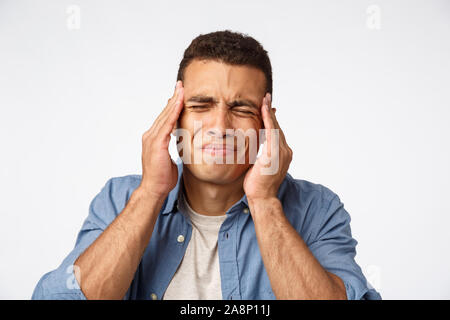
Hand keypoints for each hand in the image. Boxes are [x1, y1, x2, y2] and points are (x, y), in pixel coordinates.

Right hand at [138, 81, 183, 198]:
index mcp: (153, 139)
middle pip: (164, 113)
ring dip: (174, 101)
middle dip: (173, 98)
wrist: (154, 189)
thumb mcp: (169, 158)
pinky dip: (173, 113)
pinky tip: (179, 104)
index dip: (172, 106)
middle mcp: (150, 135)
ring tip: (181, 89)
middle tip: (181, 85)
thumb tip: (179, 143)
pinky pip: (167, 124)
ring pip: (165, 116)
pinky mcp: (156, 143)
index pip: (164, 118)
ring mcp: (151, 138)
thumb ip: (172, 147)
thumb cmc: (162, 177)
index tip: (179, 95)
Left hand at [243, 93, 292, 201]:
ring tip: (264, 99)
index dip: (271, 120)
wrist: (262, 197)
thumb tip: (253, 148)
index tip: (267, 108)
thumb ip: (259, 154)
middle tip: (266, 98)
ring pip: (275, 127)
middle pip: (277, 127)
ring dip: (269, 112)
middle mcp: (285, 151)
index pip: (276, 133)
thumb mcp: (259, 166)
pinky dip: (268, 119)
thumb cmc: (257, 185)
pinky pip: (271, 131)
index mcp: (283, 154)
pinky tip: (264, 109)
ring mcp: (281, 152)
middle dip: (270, 112)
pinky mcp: (274, 152)